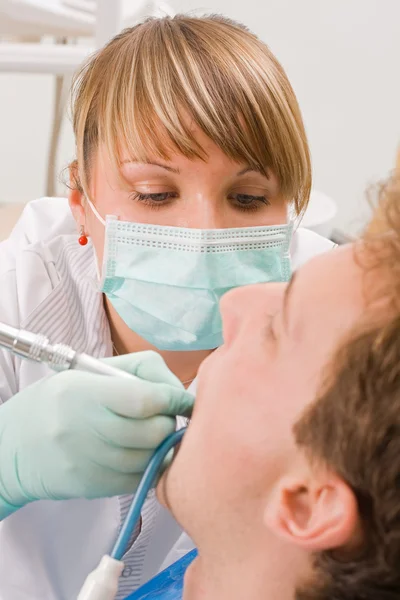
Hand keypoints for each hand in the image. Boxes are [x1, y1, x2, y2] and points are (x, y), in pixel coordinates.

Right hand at [0, 351, 193, 517]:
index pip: (145, 400)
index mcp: (83, 393)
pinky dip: (148, 466)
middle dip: (168, 422)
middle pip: (154, 432)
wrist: (13, 446)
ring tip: (147, 432)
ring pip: (151, 458)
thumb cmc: (58, 402)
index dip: (174, 399)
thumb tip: (177, 392)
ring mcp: (88, 463)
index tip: (183, 400)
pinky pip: (139, 479)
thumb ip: (137, 374)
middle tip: (162, 415)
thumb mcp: (88, 373)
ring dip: (161, 445)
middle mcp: (84, 429)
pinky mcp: (92, 487)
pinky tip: (136, 452)